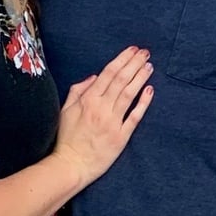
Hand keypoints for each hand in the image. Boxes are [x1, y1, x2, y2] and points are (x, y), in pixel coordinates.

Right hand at [53, 46, 153, 188]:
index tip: (132, 50)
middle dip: (134, 64)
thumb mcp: (65, 109)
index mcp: (88, 99)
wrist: (71, 165)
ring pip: (129, 94)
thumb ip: (78, 90)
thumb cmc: (67, 138)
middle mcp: (101, 108)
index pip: (108, 73)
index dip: (122, 59)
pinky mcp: (121, 137)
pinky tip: (150, 90)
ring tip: (149, 66)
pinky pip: (134, 117)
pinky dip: (143, 103)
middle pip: (121, 80)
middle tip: (145, 53)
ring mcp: (112, 122)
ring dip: (140, 78)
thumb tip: (95, 77)